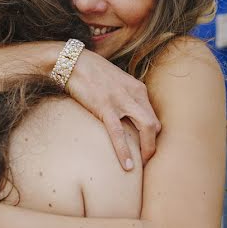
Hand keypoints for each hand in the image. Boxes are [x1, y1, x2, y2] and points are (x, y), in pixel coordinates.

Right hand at [65, 49, 160, 169]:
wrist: (72, 61)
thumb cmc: (91, 73)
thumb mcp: (115, 83)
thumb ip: (124, 97)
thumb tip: (125, 116)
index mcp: (138, 89)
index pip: (154, 117)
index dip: (152, 136)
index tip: (145, 149)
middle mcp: (135, 93)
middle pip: (154, 124)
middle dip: (153, 145)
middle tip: (146, 161)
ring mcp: (121, 100)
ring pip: (146, 127)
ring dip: (147, 149)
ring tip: (142, 166)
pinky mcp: (105, 106)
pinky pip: (118, 133)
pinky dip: (124, 151)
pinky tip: (127, 165)